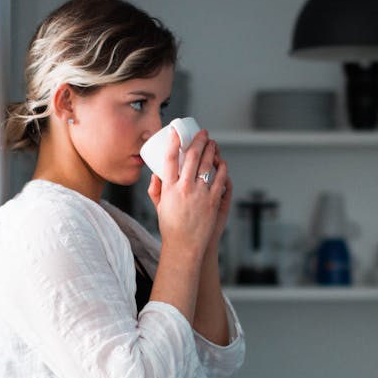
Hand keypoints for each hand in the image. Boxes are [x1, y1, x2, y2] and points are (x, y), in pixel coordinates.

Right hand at [147, 128, 227, 257]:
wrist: (185, 246)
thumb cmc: (171, 228)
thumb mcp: (159, 207)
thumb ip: (156, 189)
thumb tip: (156, 174)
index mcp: (169, 188)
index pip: (170, 158)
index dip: (174, 142)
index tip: (176, 131)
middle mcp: (185, 188)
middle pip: (193, 157)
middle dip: (198, 141)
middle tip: (202, 133)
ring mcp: (200, 194)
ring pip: (208, 165)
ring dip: (212, 150)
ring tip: (213, 143)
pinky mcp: (213, 201)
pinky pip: (220, 179)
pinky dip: (222, 168)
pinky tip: (222, 163)